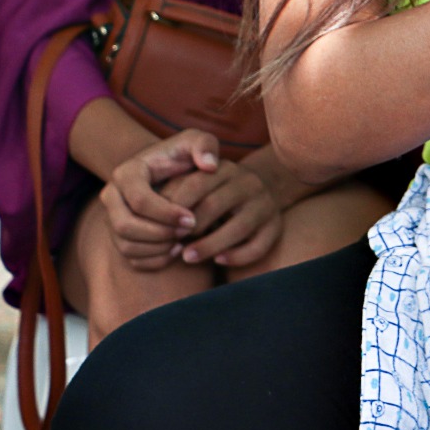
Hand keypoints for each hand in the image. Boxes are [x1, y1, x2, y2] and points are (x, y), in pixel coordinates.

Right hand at [100, 130, 218, 270]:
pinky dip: (154, 260)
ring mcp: (112, 218)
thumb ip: (205, 145)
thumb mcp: (196, 142)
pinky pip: (130, 258)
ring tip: (184, 241)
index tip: (192, 218)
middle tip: (188, 230)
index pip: (139, 200)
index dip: (166, 213)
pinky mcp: (119, 235)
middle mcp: (112, 196)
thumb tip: (209, 165)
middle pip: (125, 226)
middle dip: (160, 233)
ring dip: (157, 248)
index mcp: (127, 173)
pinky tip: (177, 250)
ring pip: (126, 245)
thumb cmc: (184, 155)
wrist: (169, 170)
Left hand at [159, 157, 285, 266]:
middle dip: (190, 228)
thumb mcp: (197, 179)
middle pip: (215, 206)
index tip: (161, 225)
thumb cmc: (212, 191)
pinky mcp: (276, 226)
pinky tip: (218, 260)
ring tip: (187, 257)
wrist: (255, 191)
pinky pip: (258, 246)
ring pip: (238, 228)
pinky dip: (237, 256)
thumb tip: (153, 211)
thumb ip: (176, 188)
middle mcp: (249, 182)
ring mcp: (265, 204)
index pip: (196, 184)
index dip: (176, 208)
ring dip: (209, 246)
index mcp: (225, 168)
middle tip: (172, 244)